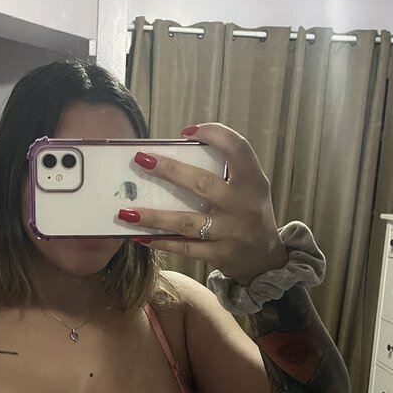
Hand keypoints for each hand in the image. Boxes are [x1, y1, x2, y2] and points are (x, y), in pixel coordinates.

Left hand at [126, 123, 286, 284]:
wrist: (266, 260)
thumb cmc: (249, 214)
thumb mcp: (249, 188)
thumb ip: (225, 172)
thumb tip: (175, 155)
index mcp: (253, 181)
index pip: (237, 148)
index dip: (214, 134)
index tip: (186, 132)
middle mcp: (243, 204)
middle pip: (202, 183)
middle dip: (169, 170)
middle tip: (141, 160)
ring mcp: (230, 231)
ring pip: (187, 221)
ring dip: (154, 216)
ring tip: (126, 212)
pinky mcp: (220, 254)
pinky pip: (185, 247)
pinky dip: (162, 242)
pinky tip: (140, 236)